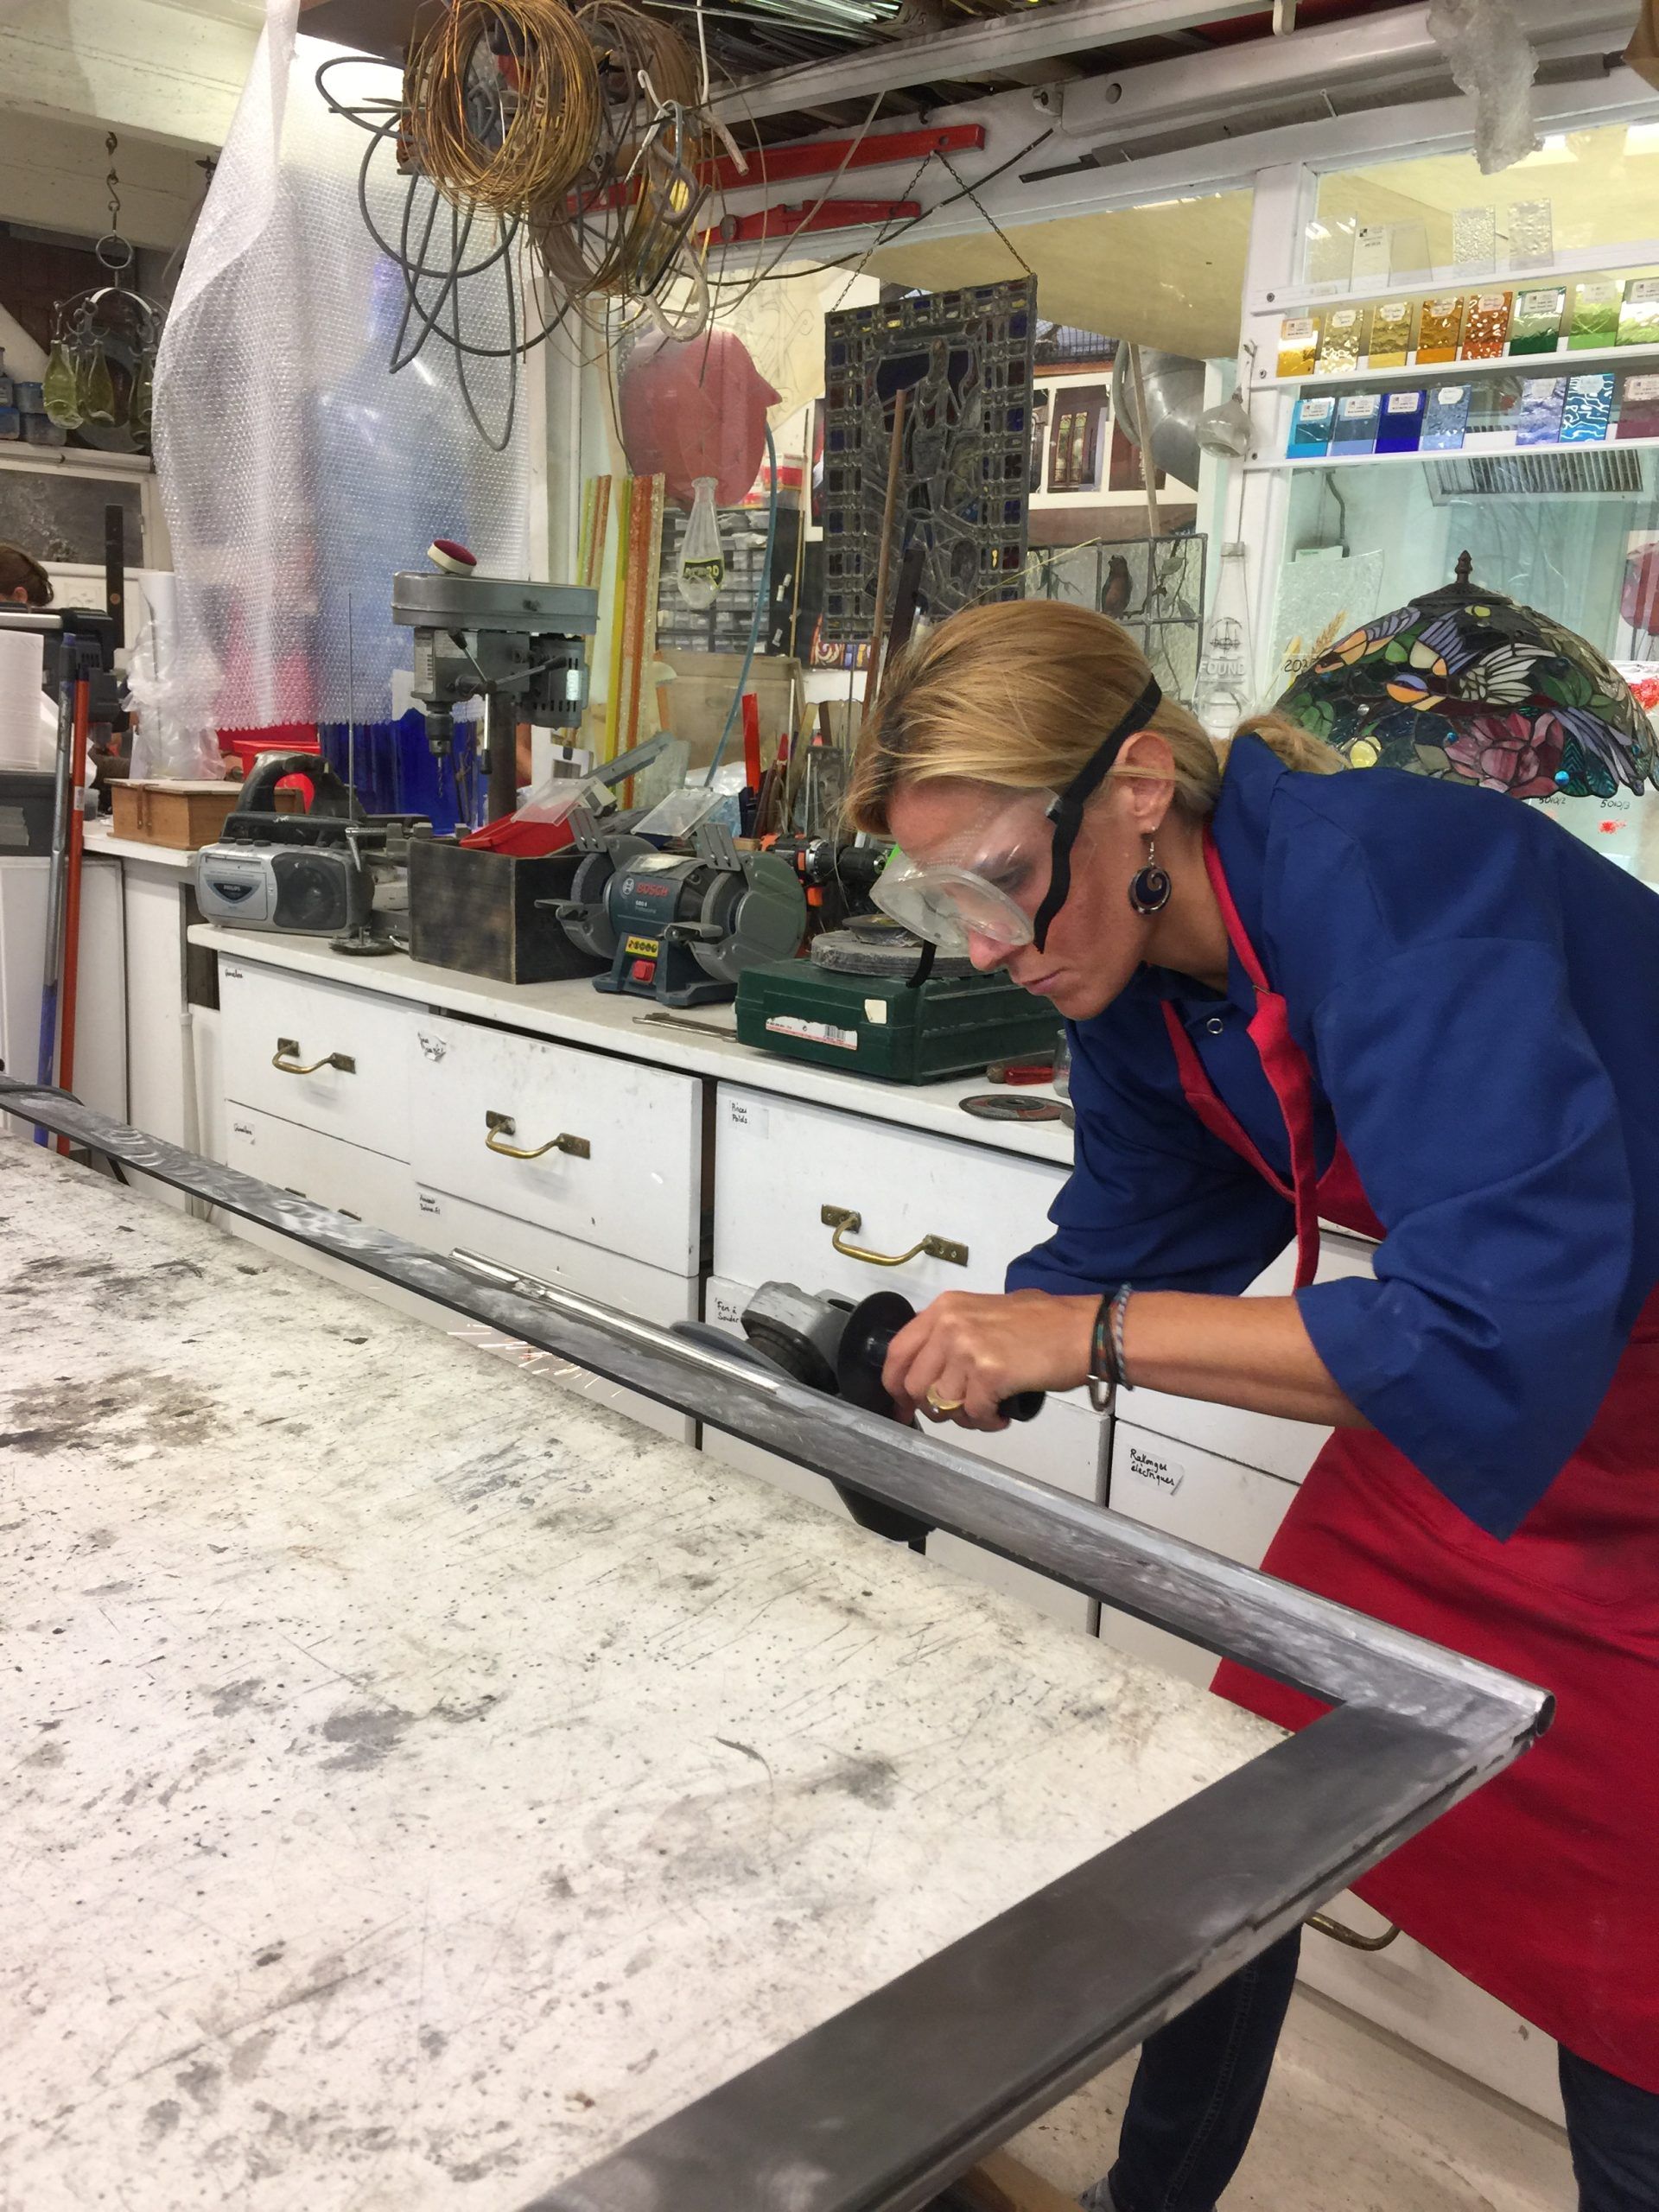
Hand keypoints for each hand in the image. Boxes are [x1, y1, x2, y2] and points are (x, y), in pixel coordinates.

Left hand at [881, 1289, 1095, 1429]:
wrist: (1084, 1330)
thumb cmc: (1044, 1323)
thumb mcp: (985, 1314)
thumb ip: (953, 1335)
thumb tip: (931, 1371)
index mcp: (945, 1308)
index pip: (897, 1352)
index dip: (894, 1386)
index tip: (901, 1406)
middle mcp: (949, 1325)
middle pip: (914, 1385)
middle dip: (933, 1407)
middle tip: (960, 1412)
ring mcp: (967, 1349)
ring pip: (942, 1404)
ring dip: (964, 1417)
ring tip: (988, 1411)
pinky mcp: (989, 1374)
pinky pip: (974, 1414)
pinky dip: (987, 1422)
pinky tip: (1003, 1414)